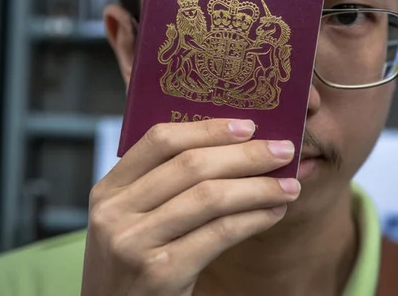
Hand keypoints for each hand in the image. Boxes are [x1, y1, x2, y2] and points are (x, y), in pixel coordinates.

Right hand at [80, 119, 300, 295]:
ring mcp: (135, 243)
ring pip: (210, 197)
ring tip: (290, 186)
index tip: (249, 126)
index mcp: (107, 190)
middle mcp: (115, 213)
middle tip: (283, 151)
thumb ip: (164, 186)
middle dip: (246, 155)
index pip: (160, 140)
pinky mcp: (161, 272)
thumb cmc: (135, 266)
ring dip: (259, 188)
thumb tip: (235, 146)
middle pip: (191, 165)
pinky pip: (219, 233)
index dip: (209, 129)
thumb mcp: (132, 221)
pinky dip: (254, 219)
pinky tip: (273, 213)